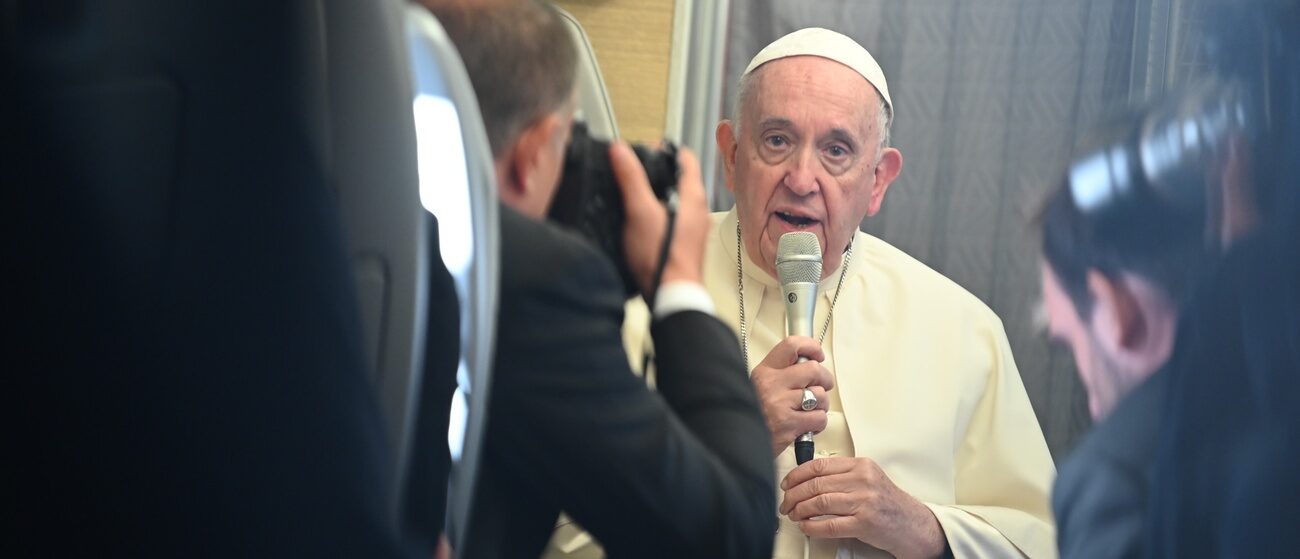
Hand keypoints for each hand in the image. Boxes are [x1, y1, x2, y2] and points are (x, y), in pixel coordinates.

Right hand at [610, 142, 708, 297]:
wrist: (671, 295)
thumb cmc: (662, 257)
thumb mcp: (639, 210)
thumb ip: (630, 177)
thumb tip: (620, 150)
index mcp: (693, 195)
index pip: (685, 157)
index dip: (664, 150)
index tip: (644, 152)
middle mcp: (698, 210)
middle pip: (679, 178)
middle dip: (656, 172)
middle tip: (632, 173)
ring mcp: (694, 228)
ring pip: (676, 199)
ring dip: (656, 194)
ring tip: (633, 197)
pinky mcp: (686, 243)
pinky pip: (674, 219)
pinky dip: (658, 214)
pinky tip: (640, 222)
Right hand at [750, 336, 833, 455]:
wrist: (737, 443)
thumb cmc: (751, 417)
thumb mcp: (757, 387)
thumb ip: (780, 375)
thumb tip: (807, 367)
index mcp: (764, 372)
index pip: (791, 345)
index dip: (811, 347)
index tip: (817, 354)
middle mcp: (772, 385)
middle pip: (813, 369)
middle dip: (825, 379)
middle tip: (822, 386)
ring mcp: (780, 404)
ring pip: (820, 395)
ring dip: (822, 405)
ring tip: (810, 410)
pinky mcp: (789, 425)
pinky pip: (819, 418)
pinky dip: (818, 423)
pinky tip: (807, 425)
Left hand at [779, 457, 946, 558]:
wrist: (912, 524)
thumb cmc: (888, 503)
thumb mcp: (868, 478)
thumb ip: (842, 475)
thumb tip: (807, 479)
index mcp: (861, 465)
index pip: (820, 465)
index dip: (797, 475)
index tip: (787, 483)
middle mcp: (863, 480)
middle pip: (816, 484)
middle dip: (794, 495)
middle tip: (786, 503)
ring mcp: (864, 501)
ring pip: (819, 503)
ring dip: (800, 510)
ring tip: (794, 515)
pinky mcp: (864, 523)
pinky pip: (829, 525)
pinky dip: (812, 526)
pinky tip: (806, 527)